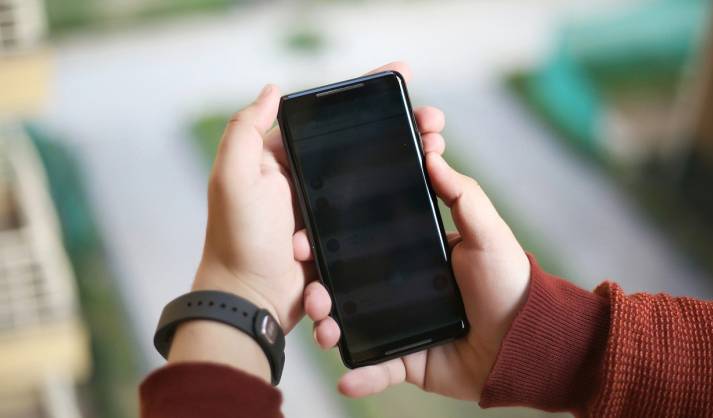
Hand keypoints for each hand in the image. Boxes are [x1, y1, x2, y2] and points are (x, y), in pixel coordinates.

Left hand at [169, 62, 457, 380]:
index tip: (403, 77)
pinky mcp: (342, 236)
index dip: (368, 96)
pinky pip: (375, 210)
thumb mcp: (233, 177)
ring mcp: (327, 208)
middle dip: (400, 125)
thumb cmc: (238, 238)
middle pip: (362, 142)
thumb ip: (245, 130)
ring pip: (375, 174)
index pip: (332, 118)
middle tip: (432, 121)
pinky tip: (428, 182)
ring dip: (408, 157)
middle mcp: (307, 178)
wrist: (251, 300)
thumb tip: (272, 89)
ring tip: (437, 147)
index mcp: (283, 158)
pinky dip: (400, 195)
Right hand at [302, 75, 530, 399]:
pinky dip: (360, 374)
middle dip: (316, 283)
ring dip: (328, 326)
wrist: (525, 345)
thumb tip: (434, 156)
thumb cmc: (511, 284)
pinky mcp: (404, 358)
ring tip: (324, 329)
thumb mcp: (488, 233)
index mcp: (410, 253)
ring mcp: (397, 323)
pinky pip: (376, 367)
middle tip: (307, 285)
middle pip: (344, 283)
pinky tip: (346, 376)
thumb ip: (463, 195)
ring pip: (350, 323)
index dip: (330, 236)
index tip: (306, 233)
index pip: (360, 240)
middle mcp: (396, 286)